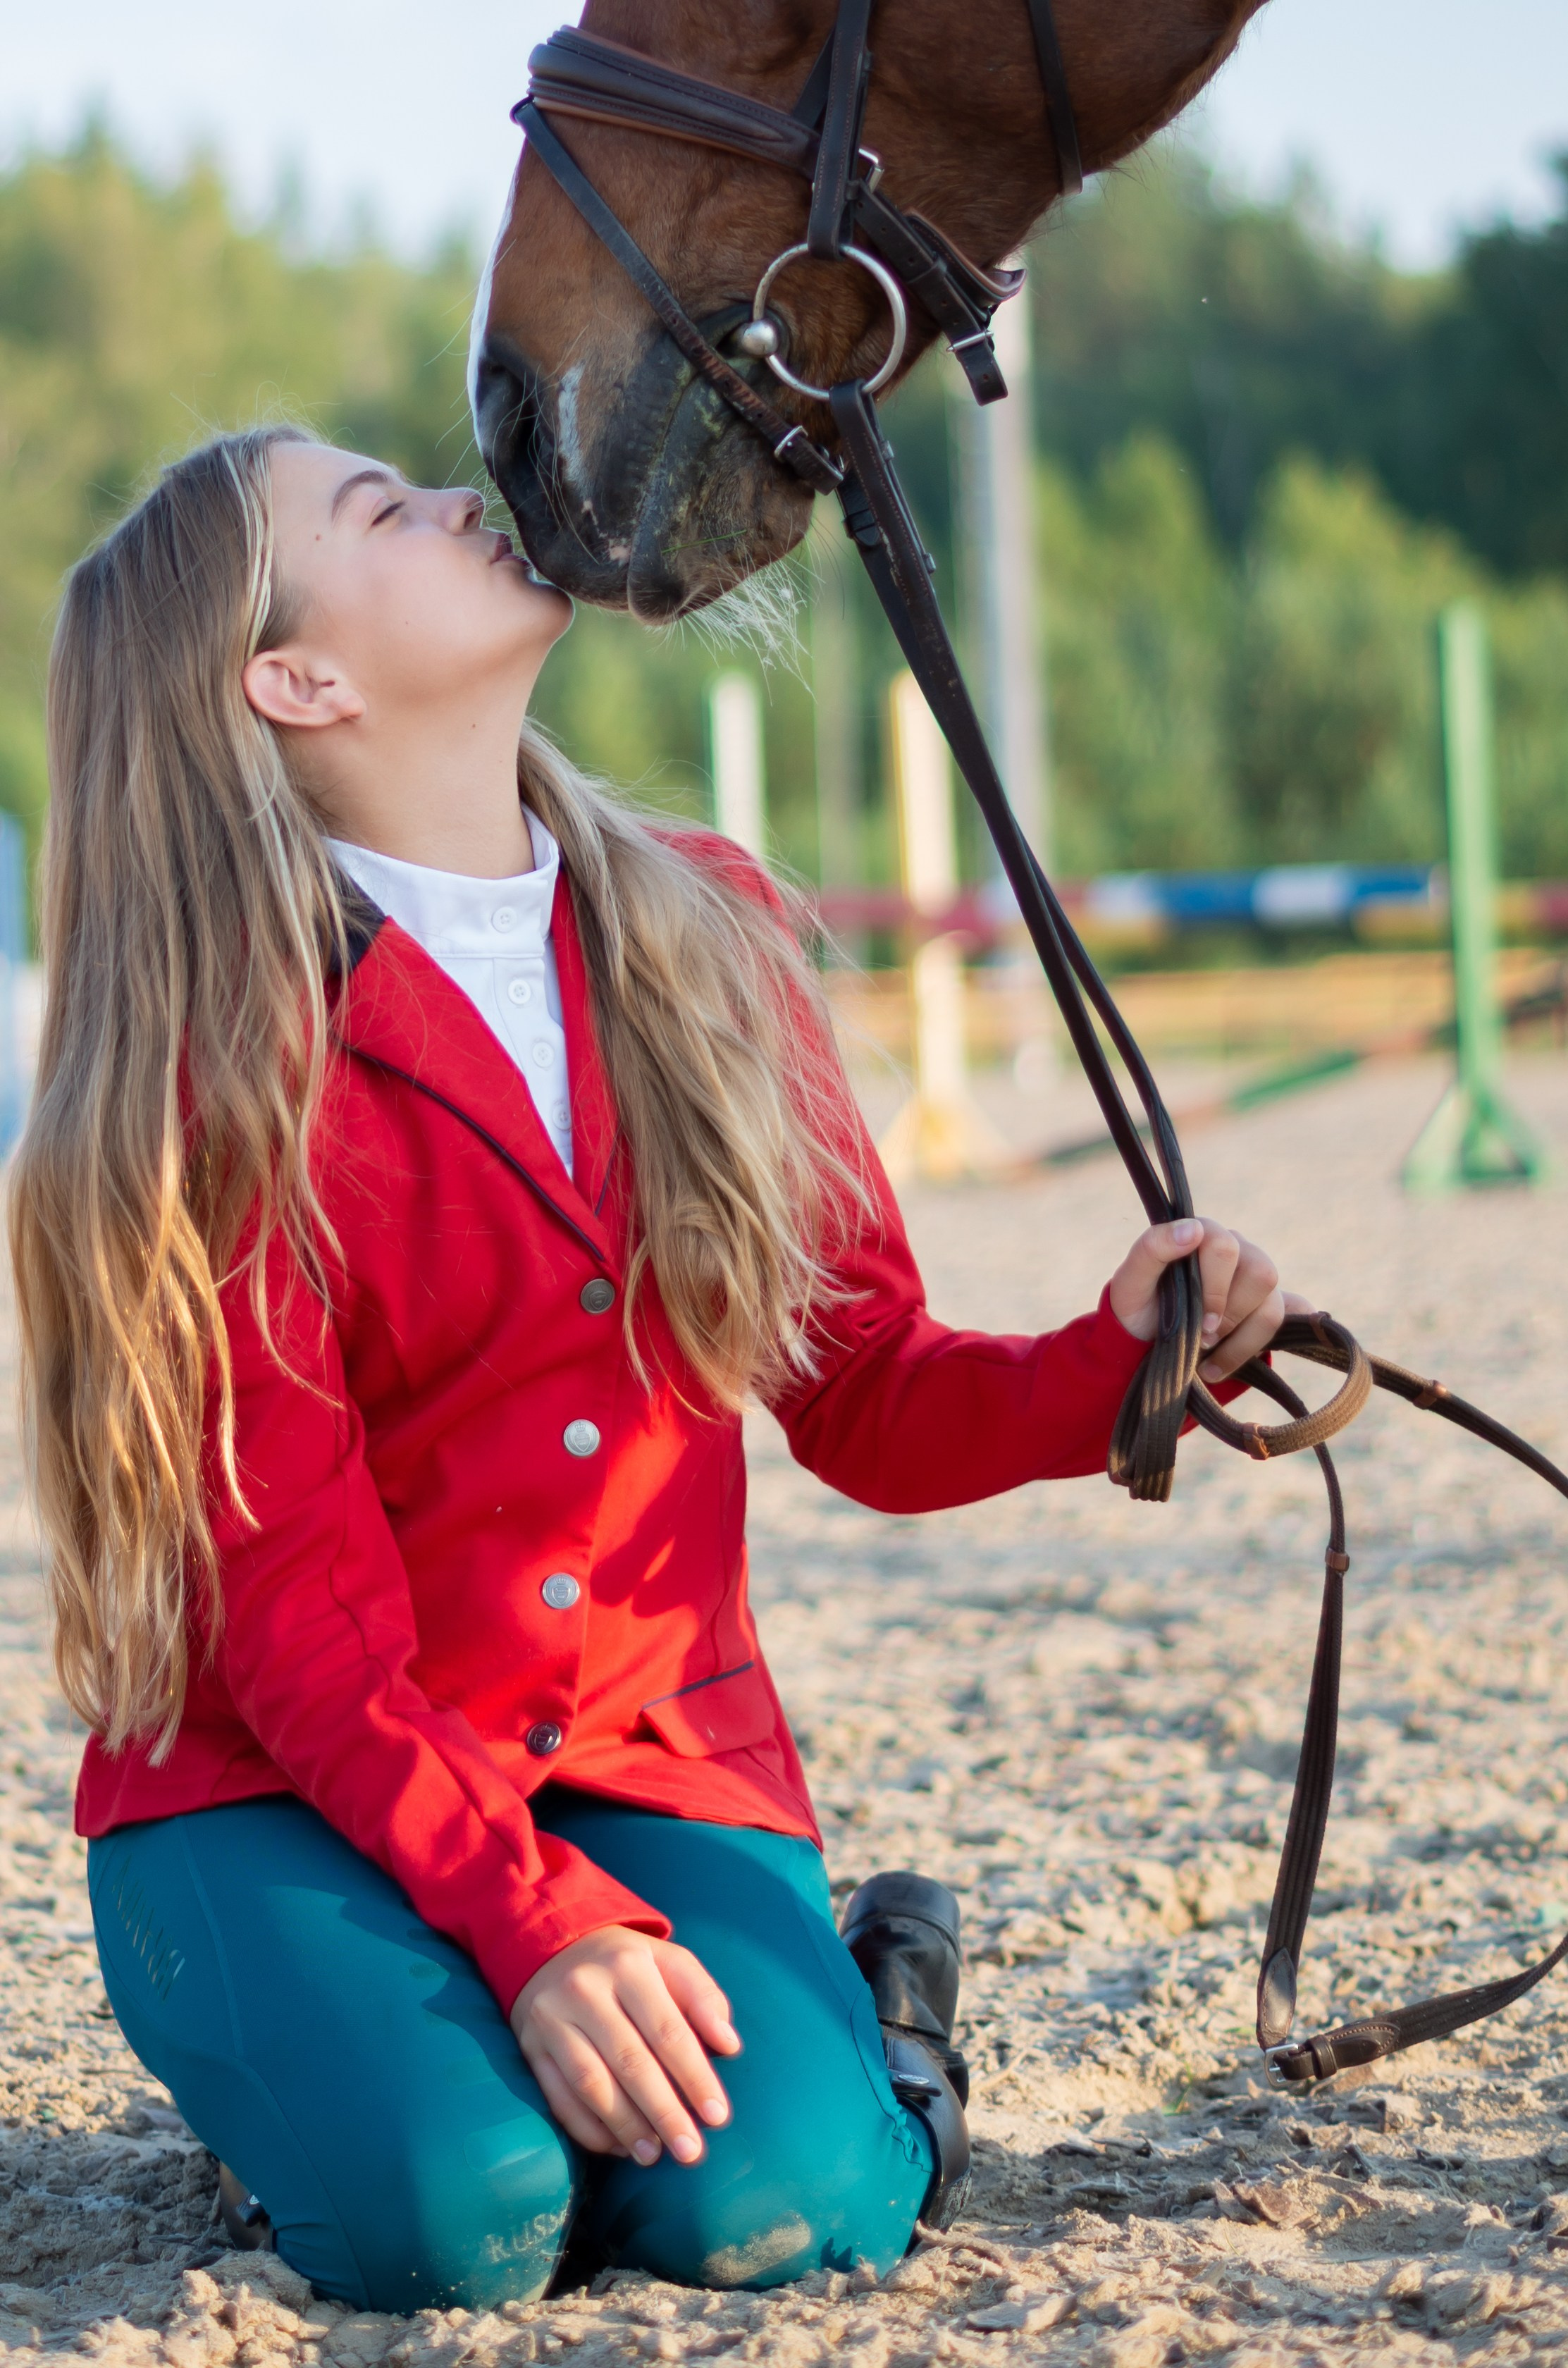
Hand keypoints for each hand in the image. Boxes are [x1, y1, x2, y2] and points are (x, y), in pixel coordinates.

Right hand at [509, 1924, 739, 2166]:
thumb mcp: (668, 1961)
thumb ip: (703, 1998)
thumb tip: (729, 2046)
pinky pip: (559, 2097)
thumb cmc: (626, 1964)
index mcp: (628, 1964)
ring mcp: (552, 2018)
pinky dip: (589, 2128)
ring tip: (654, 2156)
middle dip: (664, 2113)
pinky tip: (617, 2147)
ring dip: (626, 2126)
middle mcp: (585, 1989)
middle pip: (630, 2062)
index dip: (694, 2077)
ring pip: (591, 2084)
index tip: (718, 2116)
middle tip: (691, 2152)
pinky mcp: (531, 2046)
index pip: (667, 2030)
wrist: (552, 1945)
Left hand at [1108, 1215, 1312, 1382]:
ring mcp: (1257, 1281)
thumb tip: (1193, 1229)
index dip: (1216, 1290)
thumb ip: (1153, 1248)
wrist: (1145, 1340)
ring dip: (1243, 1342)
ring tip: (1210, 1361)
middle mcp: (1239, 1251)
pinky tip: (1257, 1353)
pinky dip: (1282, 1336)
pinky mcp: (1270, 1308)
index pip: (1226, 1247)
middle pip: (1262, 1273)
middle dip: (1231, 1316)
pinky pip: (1296, 1316)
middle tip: (1204, 1339)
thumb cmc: (1139, 1304)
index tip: (1200, 1323)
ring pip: (1274, 1306)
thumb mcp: (1131, 1280)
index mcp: (1206, 1234)